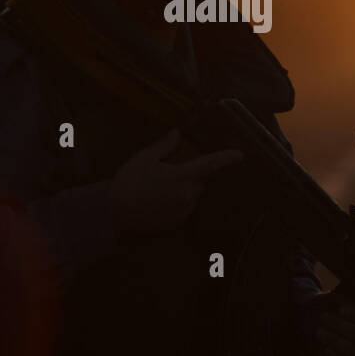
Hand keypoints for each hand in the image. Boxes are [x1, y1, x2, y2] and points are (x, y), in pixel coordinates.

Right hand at [109, 129, 242, 234]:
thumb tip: (177, 133)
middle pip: (199, 181)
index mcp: (182, 175)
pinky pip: (184, 209)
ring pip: (192, 195)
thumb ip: (165, 145)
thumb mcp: (145, 157)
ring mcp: (183, 210)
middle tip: (169, 172)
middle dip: (190, 174)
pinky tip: (158, 200)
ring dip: (184, 189)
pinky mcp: (176, 222)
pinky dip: (177, 203)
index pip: (210, 164)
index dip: (226, 158)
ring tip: (160, 188)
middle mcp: (187, 194)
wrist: (115, 210)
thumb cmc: (129, 181)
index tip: (240, 155)